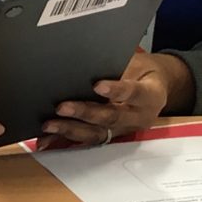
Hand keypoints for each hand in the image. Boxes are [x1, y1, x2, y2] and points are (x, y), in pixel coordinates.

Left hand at [43, 50, 192, 149]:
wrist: (154, 88)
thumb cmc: (143, 72)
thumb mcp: (139, 62)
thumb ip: (119, 65)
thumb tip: (89, 61)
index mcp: (150, 96)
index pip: (133, 93)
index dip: (116, 91)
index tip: (97, 86)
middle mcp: (137, 117)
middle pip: (111, 117)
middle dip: (85, 113)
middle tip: (62, 107)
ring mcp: (122, 130)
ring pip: (97, 133)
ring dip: (71, 130)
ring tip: (50, 125)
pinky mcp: (108, 136)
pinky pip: (86, 140)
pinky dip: (65, 139)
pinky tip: (47, 139)